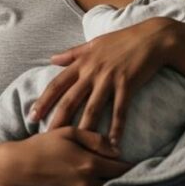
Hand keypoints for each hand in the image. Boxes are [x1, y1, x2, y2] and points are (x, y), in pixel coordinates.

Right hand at [0, 127, 131, 185]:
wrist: (15, 169)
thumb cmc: (41, 146)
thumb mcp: (68, 133)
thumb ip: (96, 140)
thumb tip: (117, 150)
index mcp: (90, 164)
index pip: (122, 170)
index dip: (134, 168)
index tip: (141, 166)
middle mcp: (87, 185)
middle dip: (125, 182)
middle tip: (133, 177)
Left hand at [30, 17, 174, 147]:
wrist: (152, 37)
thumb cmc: (122, 40)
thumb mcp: (93, 43)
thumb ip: (72, 53)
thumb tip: (52, 59)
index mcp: (82, 62)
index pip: (57, 84)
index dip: (44, 100)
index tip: (32, 115)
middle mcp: (92, 72)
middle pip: (70, 100)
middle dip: (57, 119)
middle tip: (46, 137)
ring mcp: (109, 79)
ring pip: (92, 108)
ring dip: (84, 129)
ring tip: (76, 148)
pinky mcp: (127, 85)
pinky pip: (119, 110)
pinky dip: (116, 128)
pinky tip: (112, 144)